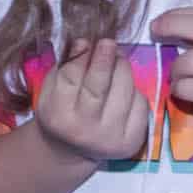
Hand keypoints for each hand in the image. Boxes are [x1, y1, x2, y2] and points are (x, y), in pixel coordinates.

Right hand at [29, 45, 153, 171]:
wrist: (72, 150)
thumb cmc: (61, 110)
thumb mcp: (51, 89)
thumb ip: (66, 66)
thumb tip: (85, 43)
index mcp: (59, 115)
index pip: (71, 79)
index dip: (80, 57)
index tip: (86, 41)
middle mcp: (84, 129)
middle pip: (99, 87)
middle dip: (105, 60)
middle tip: (108, 43)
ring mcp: (111, 137)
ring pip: (124, 91)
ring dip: (122, 68)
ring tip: (116, 60)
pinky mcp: (133, 141)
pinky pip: (141, 103)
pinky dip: (134, 89)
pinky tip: (124, 88)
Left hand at [152, 5, 192, 155]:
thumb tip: (175, 26)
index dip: (178, 14)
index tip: (160, 20)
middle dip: (169, 27)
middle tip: (155, 33)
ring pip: (189, 61)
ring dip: (175, 70)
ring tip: (178, 78)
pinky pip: (190, 88)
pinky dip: (179, 89)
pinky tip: (181, 92)